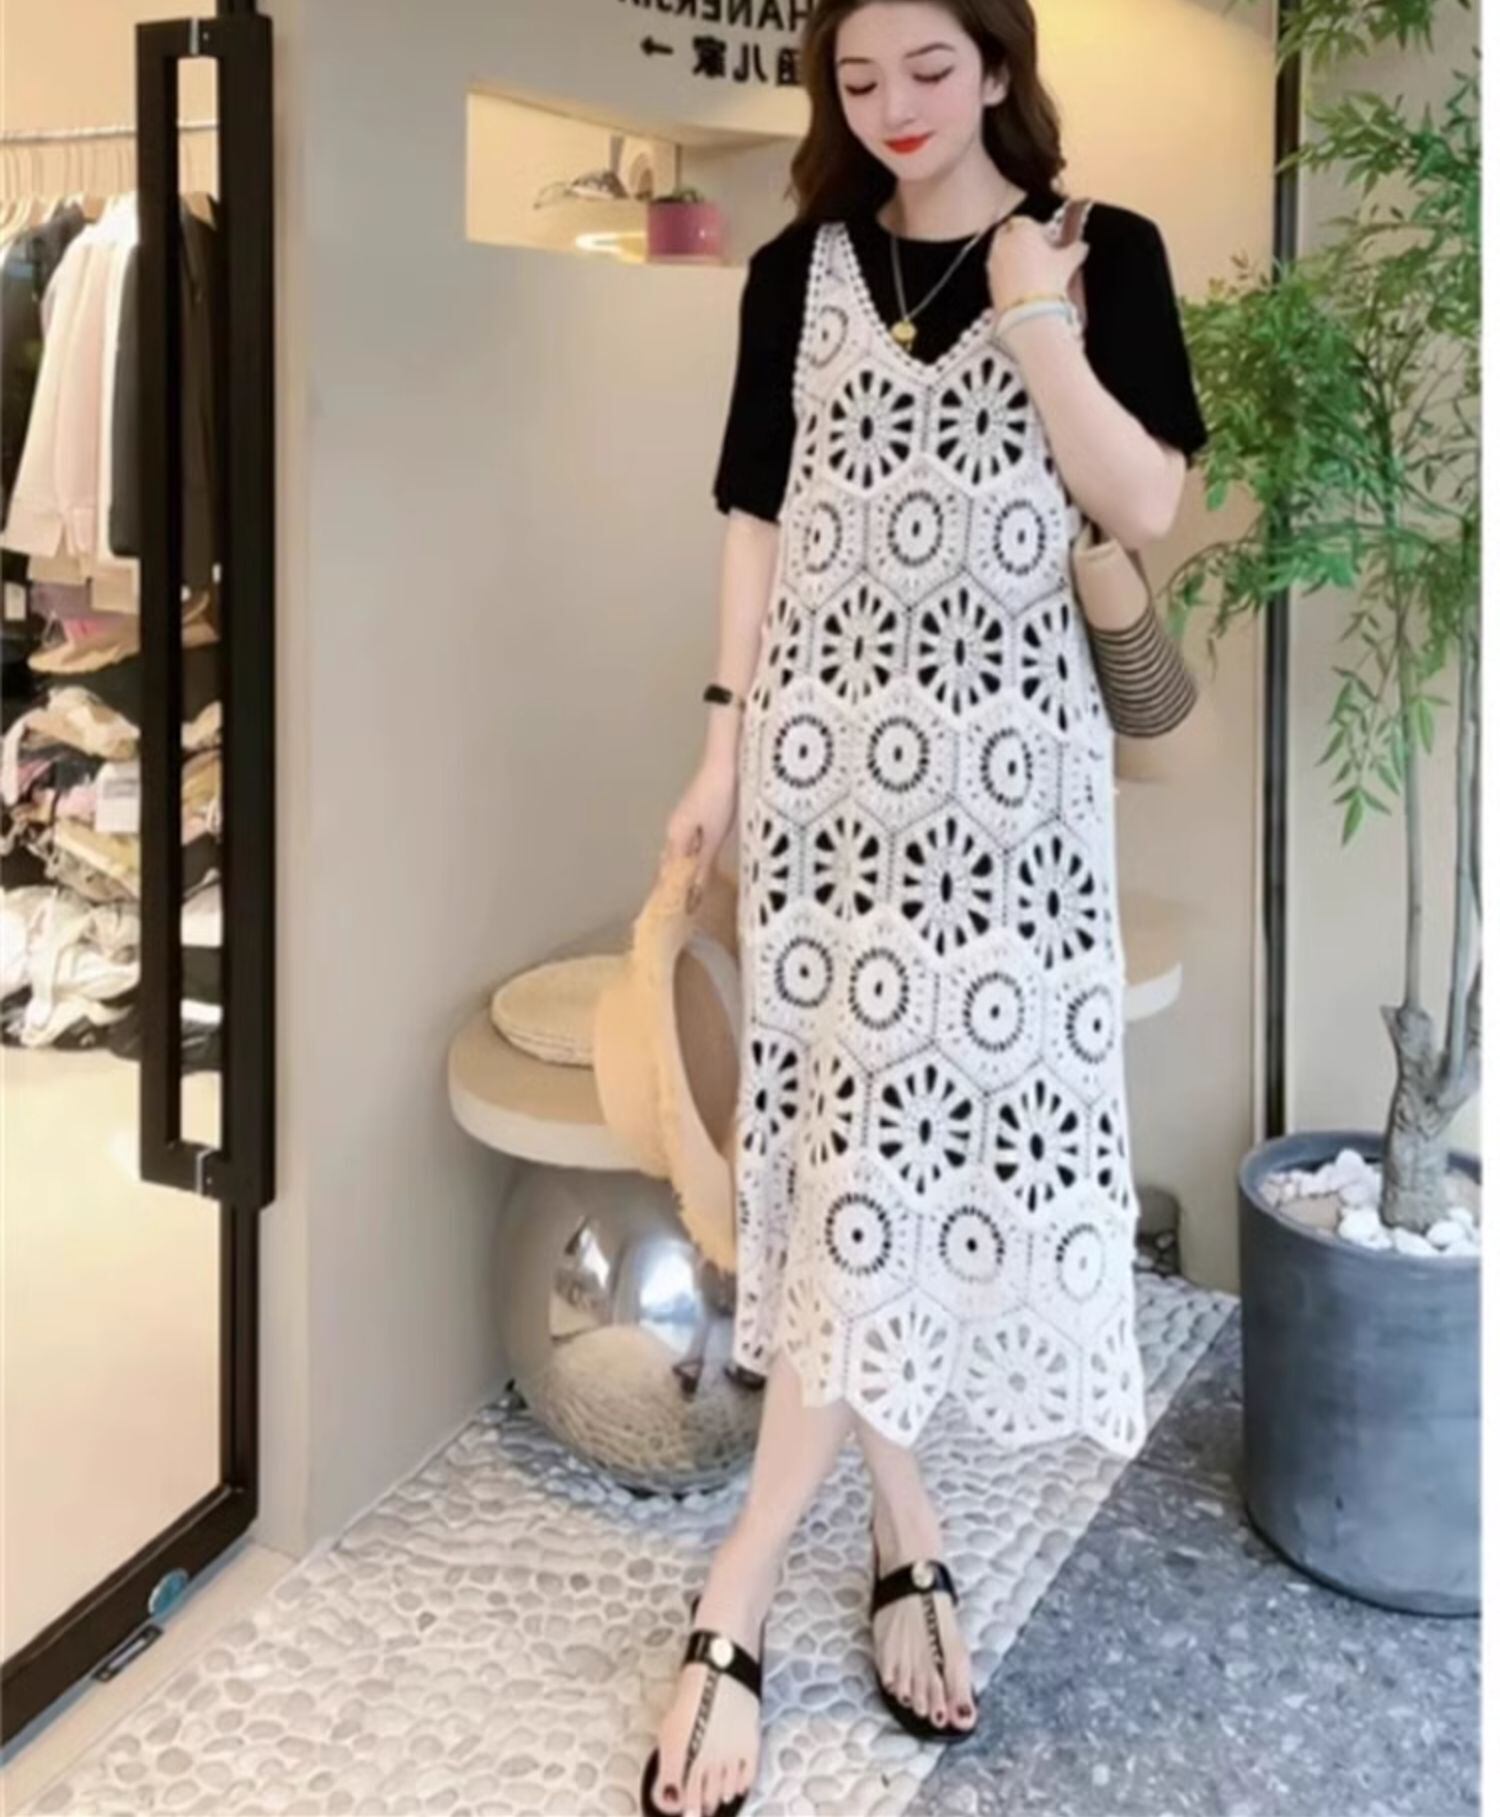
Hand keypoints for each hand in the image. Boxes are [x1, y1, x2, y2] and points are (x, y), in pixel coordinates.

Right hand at [661, 755, 736, 914]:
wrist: (727, 762)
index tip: (670, 918)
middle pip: (670, 864)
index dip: (667, 895)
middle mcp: (674, 829)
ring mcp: (685, 820)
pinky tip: (703, 864)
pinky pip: (689, 843)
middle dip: (673, 885)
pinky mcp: (697, 814)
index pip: (666, 874)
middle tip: (681, 911)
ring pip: (680, 853)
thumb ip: (702, 867)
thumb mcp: (714, 837)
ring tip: (691, 894)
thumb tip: (690, 895)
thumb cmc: (721, 797)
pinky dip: (693, 858)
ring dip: (684, 871)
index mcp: (675, 836)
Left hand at [985, 215, 1086, 319]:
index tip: (1051, 245)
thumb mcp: (1068, 263)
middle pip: (1012, 236)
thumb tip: (1082, 247)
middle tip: (1040, 258)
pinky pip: (999, 272)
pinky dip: (1008, 276)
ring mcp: (993, 262)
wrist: (1028, 312)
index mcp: (1022, 229)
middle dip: (1023, 244)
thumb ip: (1075, 250)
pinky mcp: (989, 282)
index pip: (1028, 222)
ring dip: (1015, 260)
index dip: (1040, 232)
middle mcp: (1003, 242)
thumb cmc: (1048, 279)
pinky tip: (1023, 289)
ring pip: (1004, 254)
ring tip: (1033, 276)